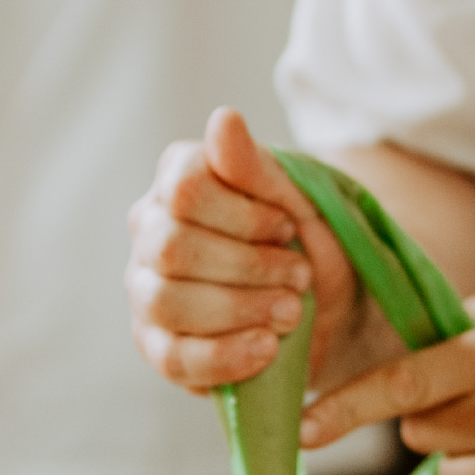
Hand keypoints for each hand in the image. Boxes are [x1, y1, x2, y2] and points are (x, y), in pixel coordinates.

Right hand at [127, 108, 370, 392]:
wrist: (328, 299)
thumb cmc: (306, 236)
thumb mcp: (298, 196)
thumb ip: (256, 164)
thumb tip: (223, 118)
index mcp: (179, 178)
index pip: (185, 188)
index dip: (244, 214)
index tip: (289, 227)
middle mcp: (149, 229)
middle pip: (173, 247)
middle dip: (249, 266)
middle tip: (301, 276)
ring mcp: (145, 288)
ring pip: (167, 302)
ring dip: (241, 309)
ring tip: (291, 311)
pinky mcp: (155, 344)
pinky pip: (173, 356)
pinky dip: (227, 355)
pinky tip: (268, 347)